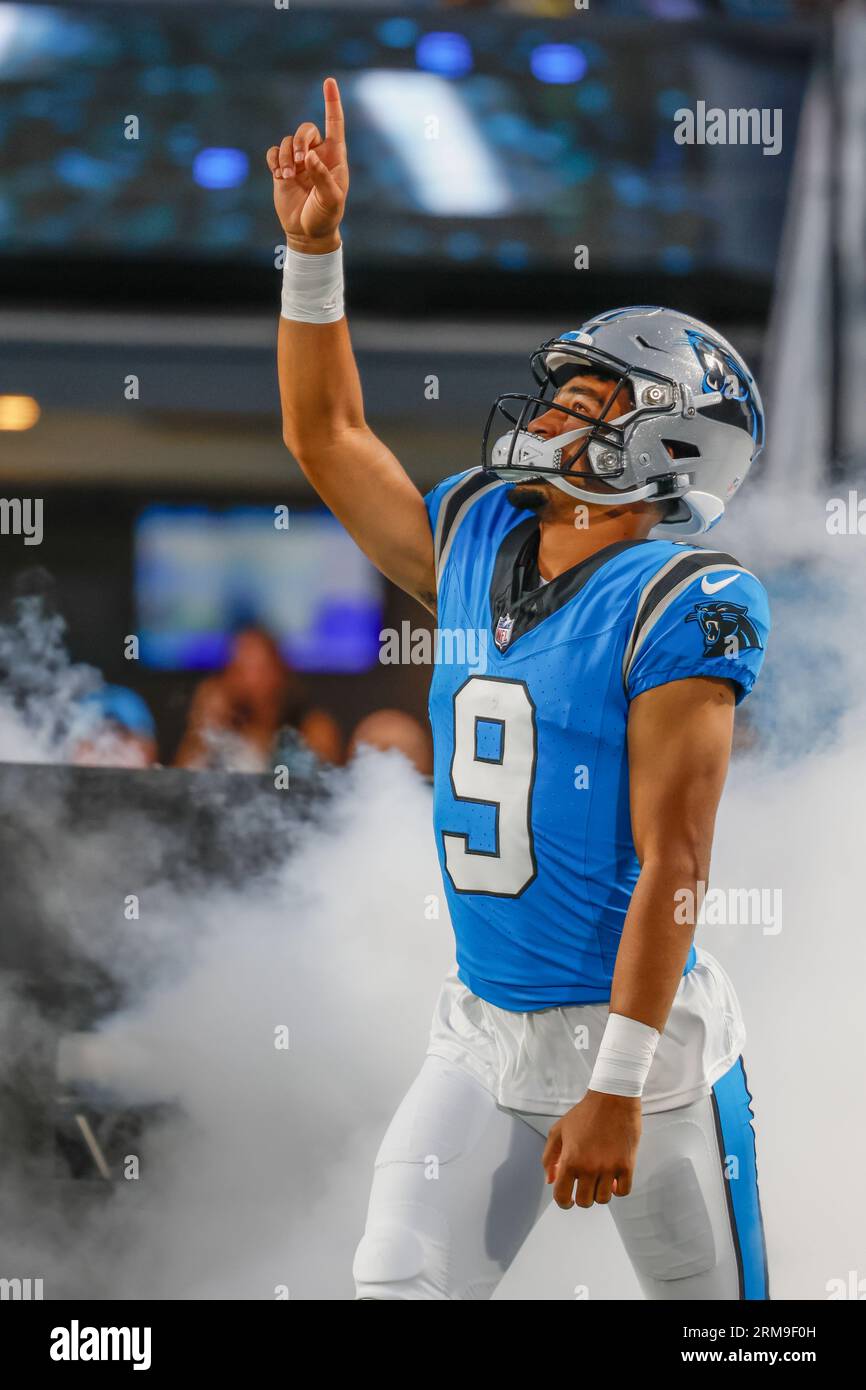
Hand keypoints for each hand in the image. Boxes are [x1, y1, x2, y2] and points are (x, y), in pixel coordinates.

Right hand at [265, 76, 347, 251]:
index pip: (334, 123)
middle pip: (306, 129)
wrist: (308, 232)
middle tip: (298, 160)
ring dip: (285, 157)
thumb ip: (322, 177)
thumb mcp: (330, 200)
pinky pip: (273, 152)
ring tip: (287, 177)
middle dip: (300, 140)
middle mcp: (316, 154)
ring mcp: (298, 161)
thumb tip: (309, 156)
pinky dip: (274, 161)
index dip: (331, 102)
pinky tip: (278, 176)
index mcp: (334, 157)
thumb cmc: (325, 216)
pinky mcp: (282, 169)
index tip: (329, 81)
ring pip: (287, 141)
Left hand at [542, 1091, 640, 1208]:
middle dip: (582, 1197)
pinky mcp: (627, 1165)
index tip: (567, 1200)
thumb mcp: (558, 1130)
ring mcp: (609, 1168)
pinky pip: (623, 1191)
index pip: (562, 1196)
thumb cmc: (583, 1114)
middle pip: (584, 1202)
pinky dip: (617, 1189)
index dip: (563, 1202)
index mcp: (570, 1160)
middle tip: (584, 1185)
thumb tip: (550, 1181)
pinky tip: (613, 1178)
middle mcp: (589, 1168)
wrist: (612, 1099)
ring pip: (603, 1199)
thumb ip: (549, 1157)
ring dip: (599, 1192)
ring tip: (599, 1179)